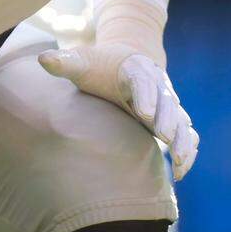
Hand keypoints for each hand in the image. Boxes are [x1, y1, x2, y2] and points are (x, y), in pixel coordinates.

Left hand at [38, 44, 199, 179]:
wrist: (124, 63)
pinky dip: (187, 151)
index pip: (143, 80)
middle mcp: (158, 85)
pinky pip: (186, 135)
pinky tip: (180, 172)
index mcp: (136, 68)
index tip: (144, 112)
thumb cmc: (99, 66)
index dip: (146, 95)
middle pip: (168, 102)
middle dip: (168, 119)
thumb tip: (43, 59)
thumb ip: (64, 62)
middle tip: (164, 138)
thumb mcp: (81, 62)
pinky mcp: (171, 119)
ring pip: (181, 121)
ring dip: (183, 141)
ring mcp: (167, 104)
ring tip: (180, 163)